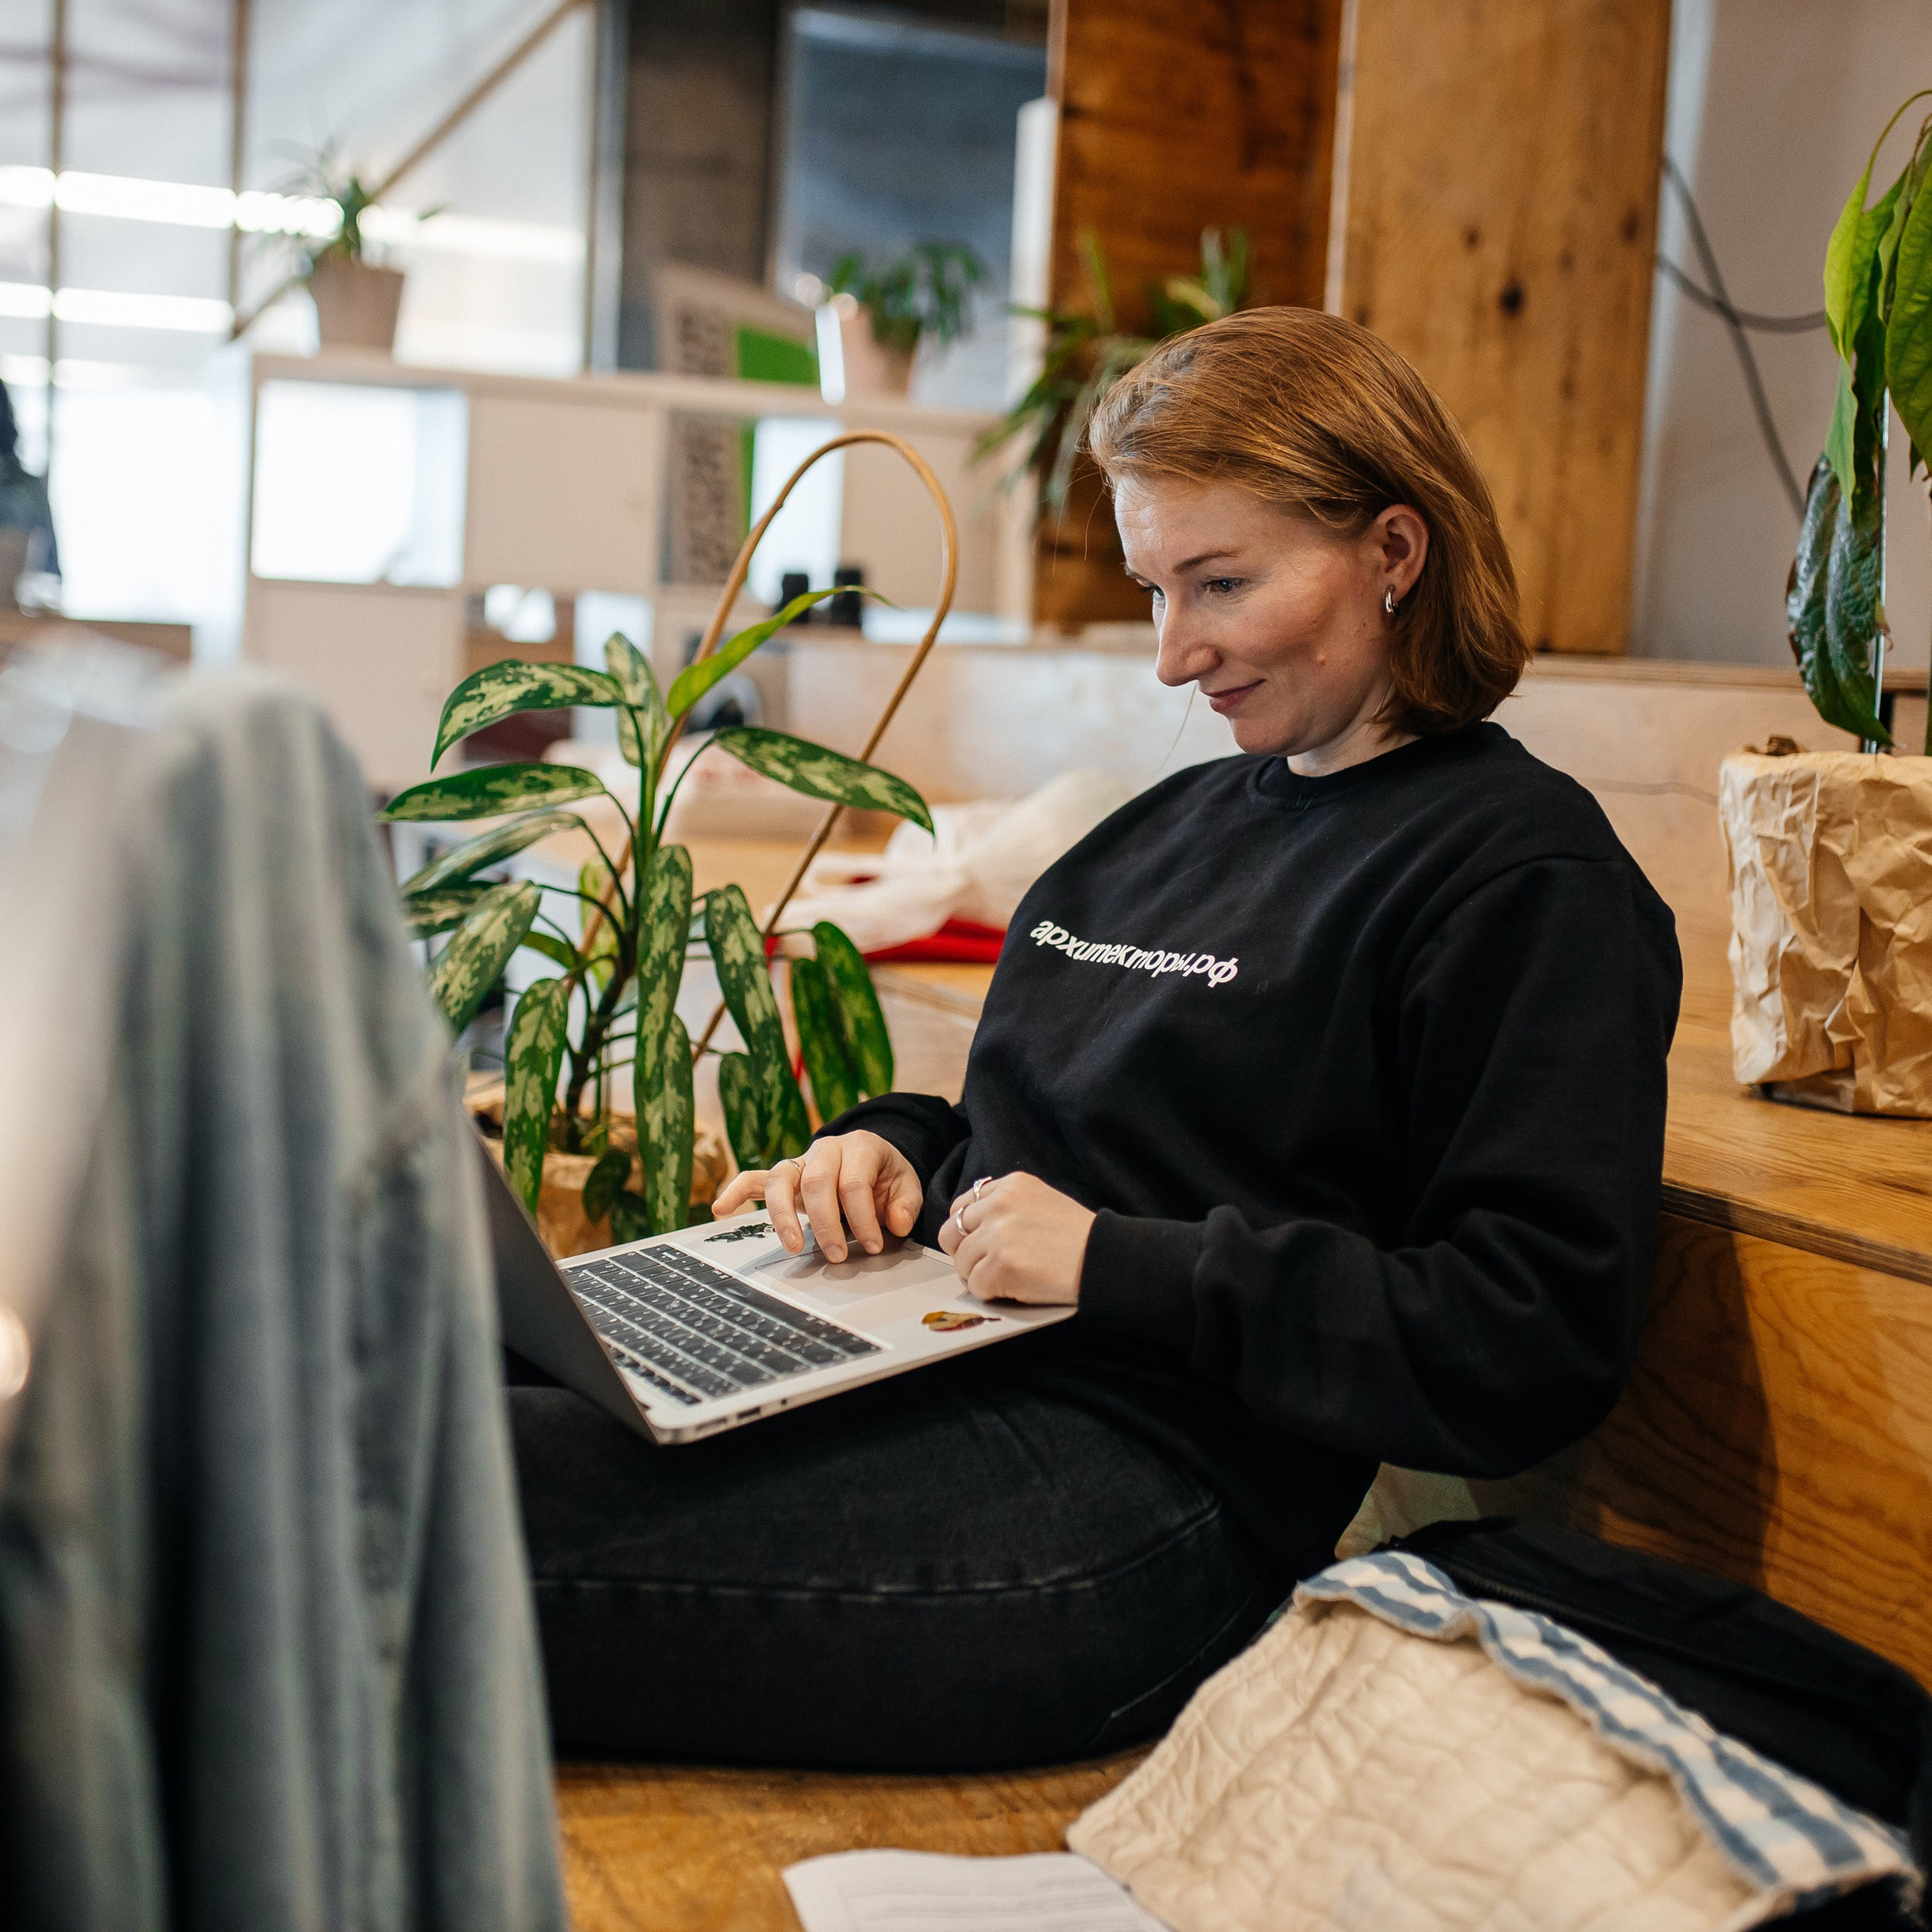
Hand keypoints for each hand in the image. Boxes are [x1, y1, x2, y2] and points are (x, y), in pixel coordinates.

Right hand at [711, 1131, 922, 1262]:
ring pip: (780, 1179)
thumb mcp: (907, 1185)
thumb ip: (905, 1204)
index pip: (854, 1183)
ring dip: (783, 1216)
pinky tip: (720, 1209)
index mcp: (859, 1148)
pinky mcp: (784, 1176)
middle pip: (816, 1182)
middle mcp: (825, 1149)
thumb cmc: (886, 1176)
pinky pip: (753, 1178)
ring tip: (792, 1247)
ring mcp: (800, 1161)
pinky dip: (735, 1192)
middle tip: (837, 1256)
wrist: (872, 1158)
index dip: (863, 1217)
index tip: (872, 1246)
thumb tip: (896, 1224)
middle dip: (826, 1223)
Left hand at [937, 1172, 1094, 1305]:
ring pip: (961, 1262)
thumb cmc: (1080, 1237)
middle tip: (985, 1265)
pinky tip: (1016, 1287)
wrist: (1106, 1260)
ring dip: (980, 1274)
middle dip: (963, 1252)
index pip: (963, 1206)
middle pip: (950, 1232)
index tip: (980, 1243)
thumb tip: (974, 1226)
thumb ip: (1008, 1206)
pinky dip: (991, 1293)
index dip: (967, 1230)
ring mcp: (998, 1235)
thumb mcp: (1042, 1200)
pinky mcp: (1000, 1266)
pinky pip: (975, 1285)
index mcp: (1011, 1185)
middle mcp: (1000, 1204)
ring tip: (1010, 1277)